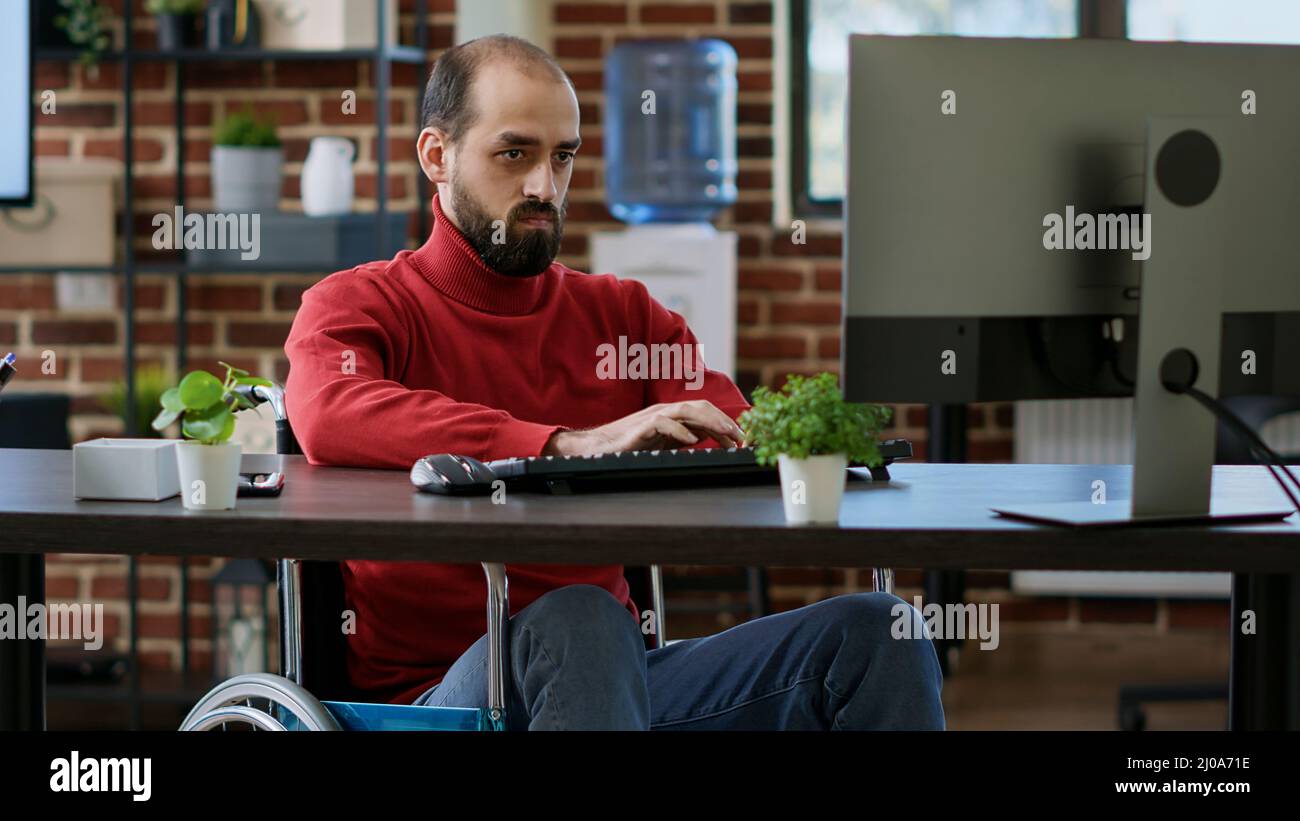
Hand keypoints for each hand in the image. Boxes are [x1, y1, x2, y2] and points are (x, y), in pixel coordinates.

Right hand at [543, 400, 745, 456]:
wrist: (598, 448)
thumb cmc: (630, 444)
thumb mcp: (664, 441)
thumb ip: (685, 436)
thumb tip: (708, 436)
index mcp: (673, 413)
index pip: (705, 411)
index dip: (725, 422)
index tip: (742, 438)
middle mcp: (666, 410)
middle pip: (701, 407)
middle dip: (724, 420)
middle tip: (742, 437)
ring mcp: (654, 417)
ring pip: (687, 411)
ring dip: (710, 422)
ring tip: (726, 434)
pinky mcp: (642, 427)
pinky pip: (665, 424)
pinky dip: (681, 431)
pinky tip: (693, 440)